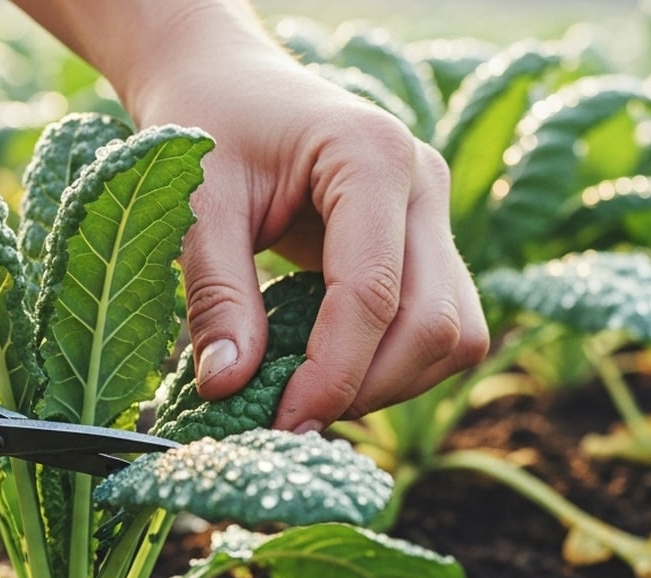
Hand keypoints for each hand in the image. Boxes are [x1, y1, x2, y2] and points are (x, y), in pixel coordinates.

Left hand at [14, 0, 487, 430]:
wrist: (228, 82)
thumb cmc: (207, 125)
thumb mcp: (195, 202)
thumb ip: (214, 293)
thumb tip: (229, 388)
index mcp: (371, 155)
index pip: (375, 291)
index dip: (335, 372)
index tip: (284, 422)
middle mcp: (423, 183)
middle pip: (437, 324)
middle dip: (370, 387)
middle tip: (294, 419)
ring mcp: (435, 214)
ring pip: (456, 334)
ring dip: (392, 383)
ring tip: (313, 394)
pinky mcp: (431, 244)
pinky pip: (442, 327)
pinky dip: (396, 365)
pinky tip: (333, 367)